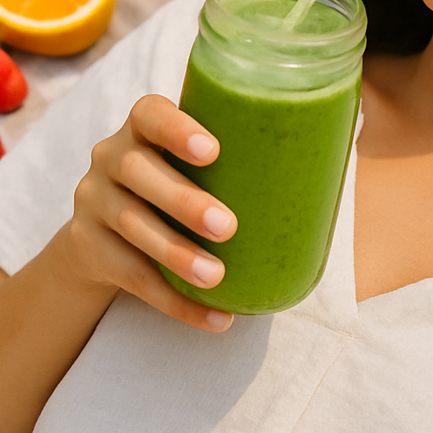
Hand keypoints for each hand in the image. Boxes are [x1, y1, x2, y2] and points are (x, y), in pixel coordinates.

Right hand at [58, 93, 236, 331]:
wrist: (102, 235)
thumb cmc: (180, 186)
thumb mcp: (196, 164)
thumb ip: (246, 152)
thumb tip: (343, 148)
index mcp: (142, 129)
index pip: (148, 113)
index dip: (176, 128)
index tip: (213, 149)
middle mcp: (109, 159)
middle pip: (136, 173)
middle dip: (183, 200)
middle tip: (228, 226)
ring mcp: (93, 205)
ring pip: (131, 228)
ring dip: (177, 255)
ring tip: (218, 277)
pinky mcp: (89, 250)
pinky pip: (132, 279)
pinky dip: (175, 303)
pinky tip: (215, 320)